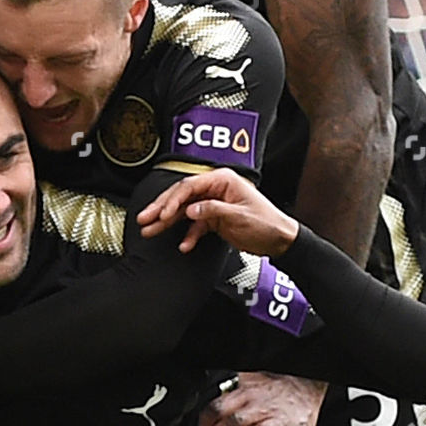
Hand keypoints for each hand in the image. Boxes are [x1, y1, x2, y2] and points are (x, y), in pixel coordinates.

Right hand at [137, 169, 299, 256]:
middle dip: (162, 208)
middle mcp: (215, 188)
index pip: (190, 186)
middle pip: (181, 196)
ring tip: (149, 230)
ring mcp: (213, 203)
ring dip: (167, 222)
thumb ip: (213, 211)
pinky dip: (188, 236)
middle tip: (144, 218)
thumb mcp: (240, 216)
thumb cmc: (267, 223)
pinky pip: (194, 225)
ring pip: (184, 210)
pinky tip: (183, 245)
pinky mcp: (214, 218)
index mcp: (223, 180)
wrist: (281, 240)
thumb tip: (190, 210)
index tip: (162, 213)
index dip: (172, 200)